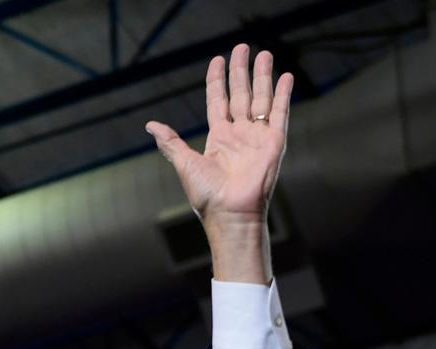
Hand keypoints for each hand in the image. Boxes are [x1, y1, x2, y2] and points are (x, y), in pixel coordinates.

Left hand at [146, 44, 292, 281]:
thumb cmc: (206, 195)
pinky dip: (283, 94)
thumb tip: (150, 125)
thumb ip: (170, 142)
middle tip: (242, 47)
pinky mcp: (274, 142)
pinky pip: (279, 113)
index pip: (218, 101)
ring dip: (262, 76)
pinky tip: (285, 76)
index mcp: (218, 138)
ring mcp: (257, 137)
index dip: (217, 81)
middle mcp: (239, 134)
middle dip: (240, 71)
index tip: (218, 60)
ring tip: (263, 54)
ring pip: (261, 98)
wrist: (230, 213)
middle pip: (241, 94)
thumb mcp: (184, 163)